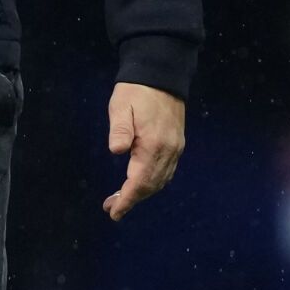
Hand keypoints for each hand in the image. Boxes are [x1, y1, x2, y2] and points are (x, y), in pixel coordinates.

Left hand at [102, 81, 184, 220]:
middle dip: (132, 200)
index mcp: (153, 145)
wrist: (161, 75)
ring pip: (160, 180)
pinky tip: (140, 183)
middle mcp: (168, 151)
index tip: (113, 213)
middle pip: (151, 186)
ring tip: (122, 199)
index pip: (139, 181)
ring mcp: (175, 148)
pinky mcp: (177, 143)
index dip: (127, 200)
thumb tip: (116, 151)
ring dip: (142, 193)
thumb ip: (119, 129)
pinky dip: (153, 183)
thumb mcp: (121, 106)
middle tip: (112, 208)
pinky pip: (167, 171)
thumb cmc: (136, 91)